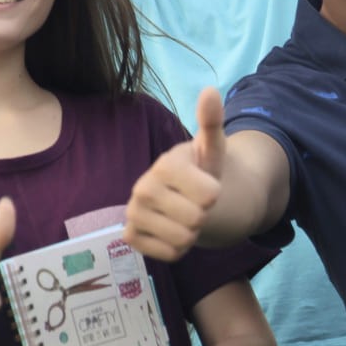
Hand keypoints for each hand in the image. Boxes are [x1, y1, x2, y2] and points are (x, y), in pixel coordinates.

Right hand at [126, 89, 227, 260]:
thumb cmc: (203, 171)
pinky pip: (169, 255)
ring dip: (192, 233)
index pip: (210, 195)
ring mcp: (133, 214)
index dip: (215, 193)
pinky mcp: (130, 237)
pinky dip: (178, 249)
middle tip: (194, 203)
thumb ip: (212, 122)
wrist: (186, 199)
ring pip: (183, 239)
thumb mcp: (213, 148)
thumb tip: (210, 90)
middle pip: (197, 219)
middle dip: (203, 215)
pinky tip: (172, 231)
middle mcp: (142, 188)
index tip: (205, 185)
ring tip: (184, 216)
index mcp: (164, 164)